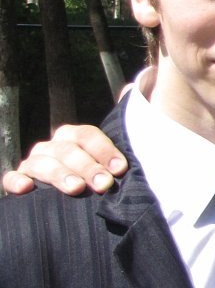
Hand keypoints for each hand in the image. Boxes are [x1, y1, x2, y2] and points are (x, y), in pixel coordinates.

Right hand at [2, 124, 127, 194]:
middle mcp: (52, 147)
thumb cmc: (93, 177)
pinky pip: (11, 178)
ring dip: (60, 175)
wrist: (72, 200)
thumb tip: (129, 87)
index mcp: (73, 138)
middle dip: (88, 167)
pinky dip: (16, 181)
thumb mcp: (108, 157)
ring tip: (77, 188)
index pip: (87, 135)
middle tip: (104, 184)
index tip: (120, 168)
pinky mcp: (19, 181)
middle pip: (67, 150)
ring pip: (42, 163)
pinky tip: (27, 188)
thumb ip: (120, 127)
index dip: (104, 150)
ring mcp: (34, 163)